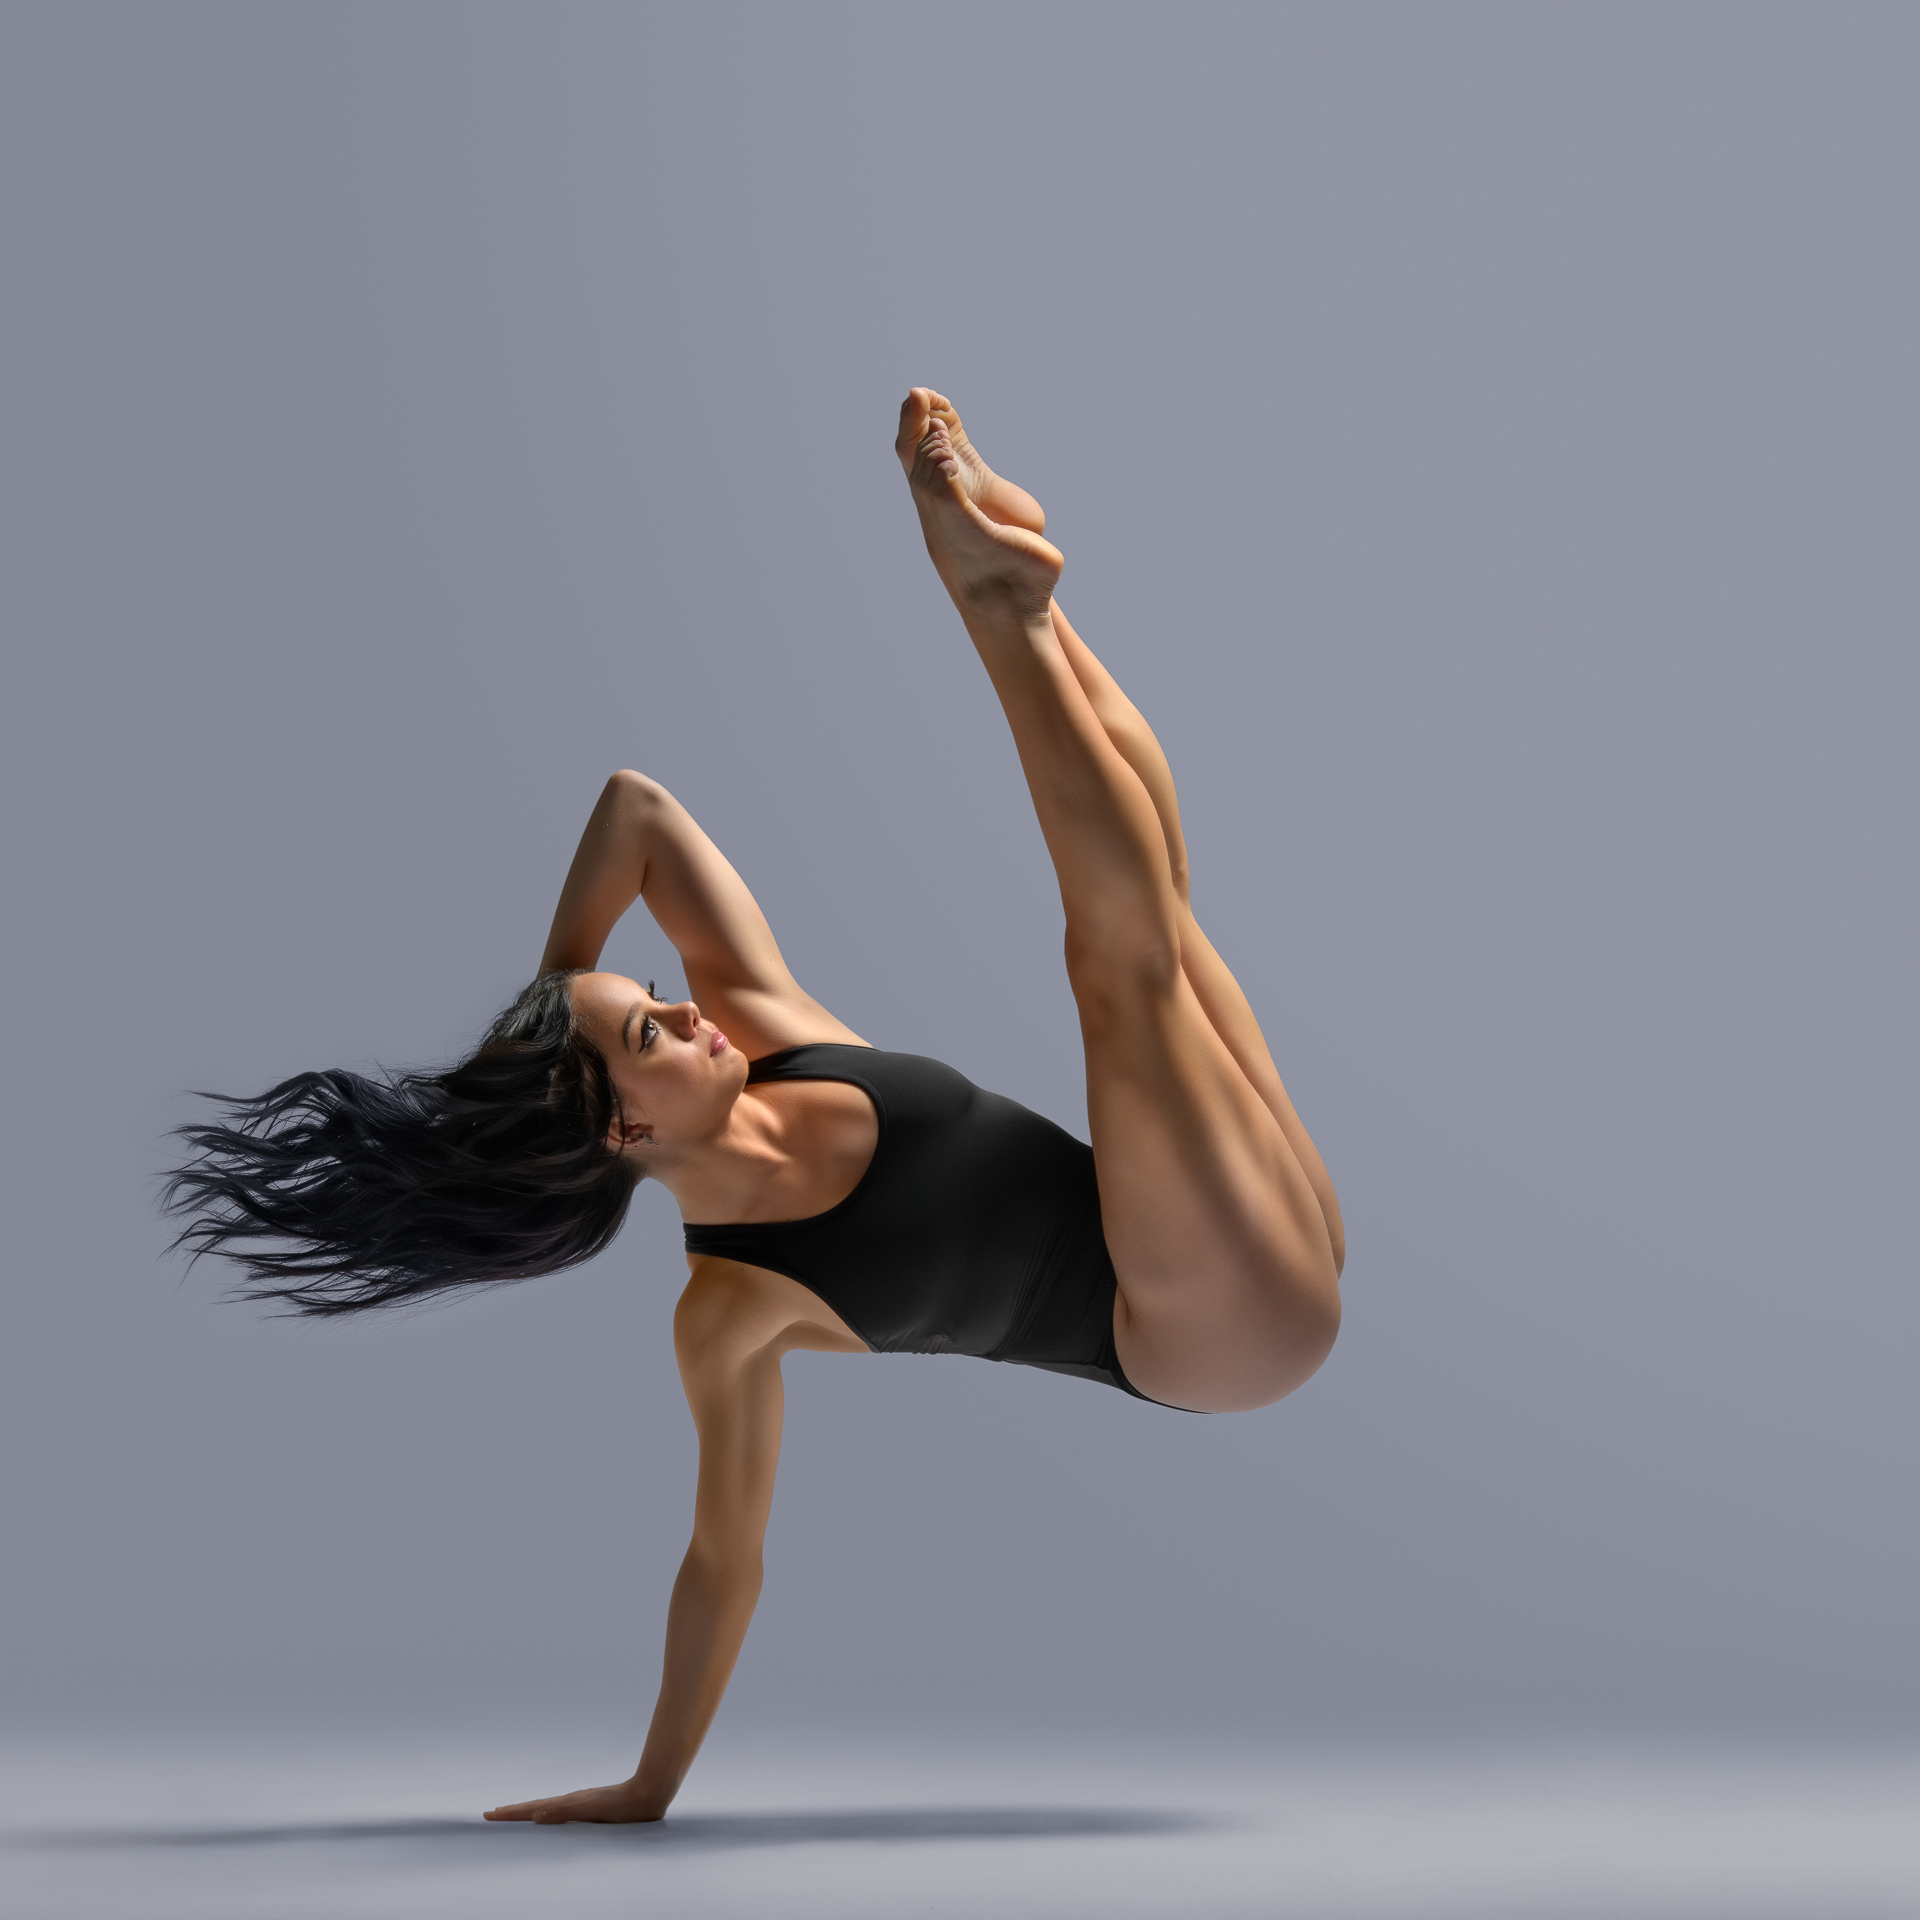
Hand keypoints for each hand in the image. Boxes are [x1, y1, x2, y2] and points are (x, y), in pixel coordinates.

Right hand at [483, 1779, 667, 1824]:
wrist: (648, 1794)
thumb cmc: (623, 1806)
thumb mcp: (591, 1810)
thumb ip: (565, 1812)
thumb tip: (536, 1815)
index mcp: (567, 1804)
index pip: (532, 1810)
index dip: (511, 1814)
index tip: (490, 1814)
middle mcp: (571, 1803)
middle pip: (535, 1807)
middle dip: (514, 1812)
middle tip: (493, 1813)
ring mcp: (580, 1804)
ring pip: (547, 1808)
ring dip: (529, 1812)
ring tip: (514, 1814)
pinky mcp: (591, 1808)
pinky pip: (561, 1812)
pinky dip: (547, 1814)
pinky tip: (551, 1818)